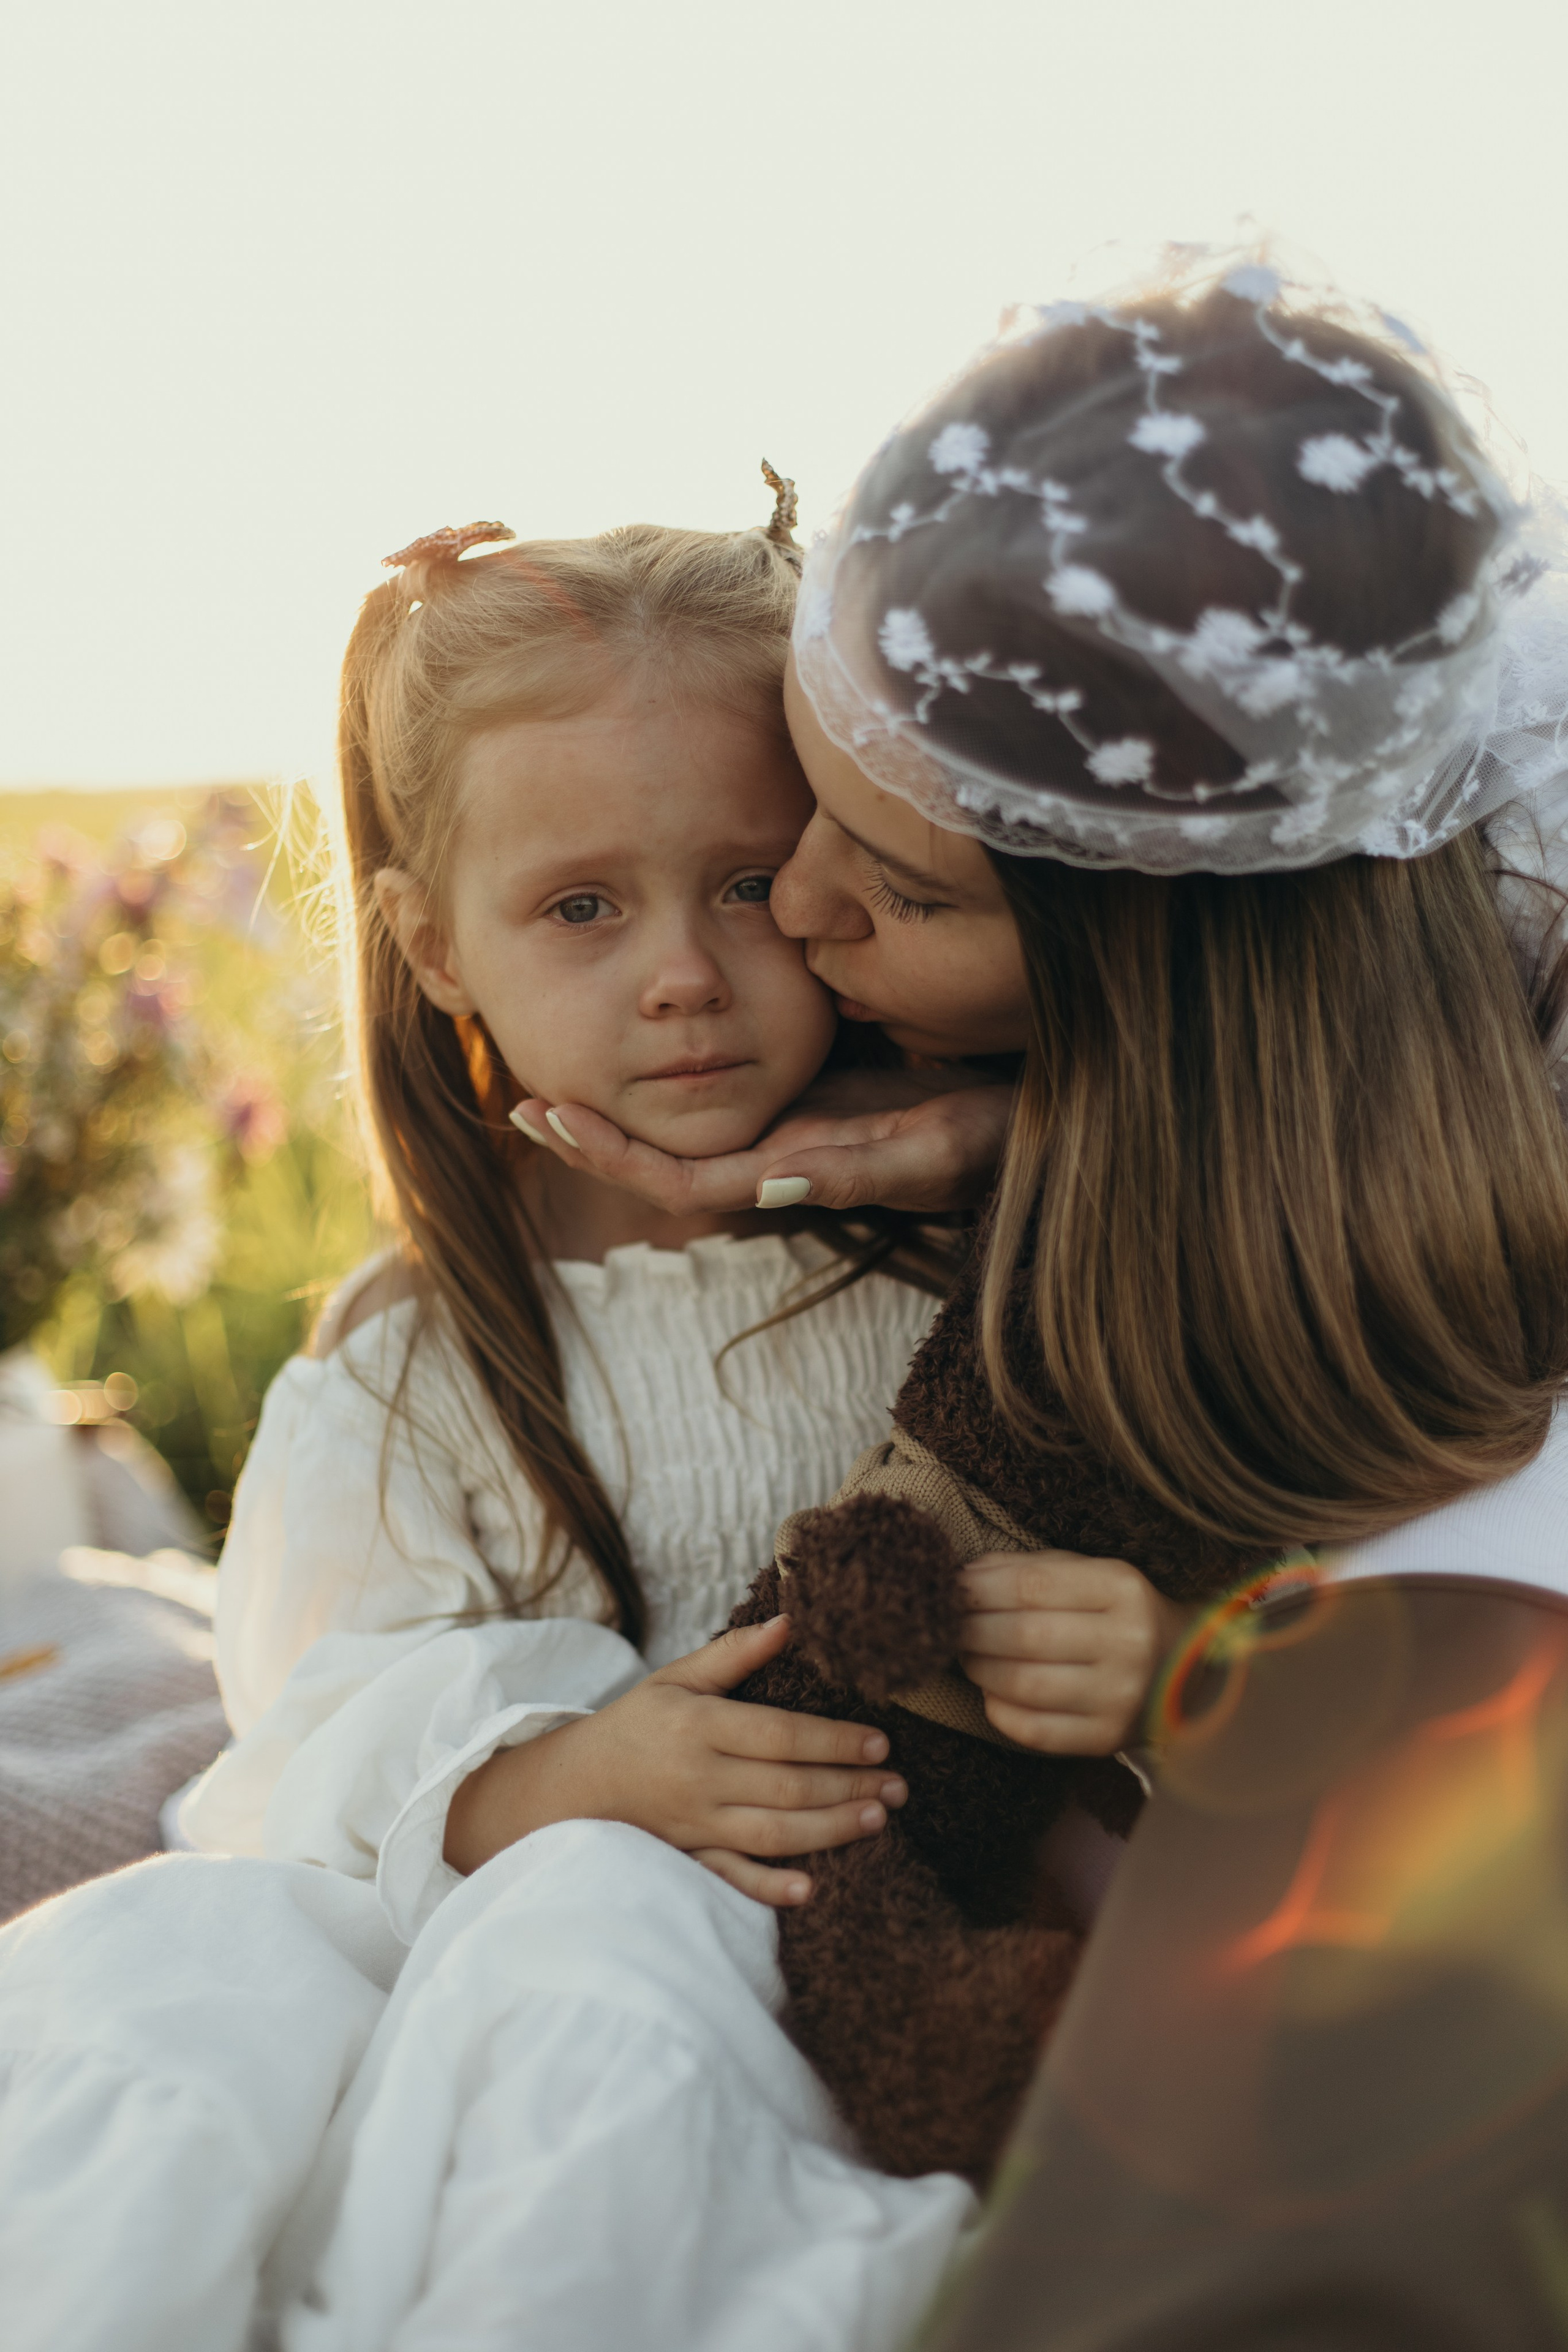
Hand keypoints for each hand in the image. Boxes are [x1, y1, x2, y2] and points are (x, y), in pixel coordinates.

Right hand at [443, 1614, 906, 1905]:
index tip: (880, 1742)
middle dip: (849, 1787)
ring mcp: (694, 1825)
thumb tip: (791, 1621)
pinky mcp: (688, 1858)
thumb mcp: (677, 1678)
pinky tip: (811, 1889)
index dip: (833, 1741)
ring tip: (879, 1820)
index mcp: (699, 1727)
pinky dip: (769, 1887)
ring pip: (772, 1834)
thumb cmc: (636, 1723)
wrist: (573, 1783)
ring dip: (830, 1830)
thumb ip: (735, 1655)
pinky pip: (732, 1877)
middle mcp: (699, 1778)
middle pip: (786, 1787)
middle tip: (899, 1787)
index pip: (780, 1736)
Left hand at [511, 1066, 1012, 1216]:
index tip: (546, 1115)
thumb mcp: (931, 1149)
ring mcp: (790, 1127)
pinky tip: (647, 1041)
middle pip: (663, 1162)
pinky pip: (721, 1093)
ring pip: (685, 1128)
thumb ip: (854, 1169)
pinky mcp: (809, 1092)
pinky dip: (672, 1074)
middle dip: (593, 1135)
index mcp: (791, 1174)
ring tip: (558, 1073)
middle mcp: (778, 1156)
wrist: (1036, 1114)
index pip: (674, 1180)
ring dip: (623, 1106)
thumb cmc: (992, 1134)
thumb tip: (766, 1180)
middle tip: (525, 1096)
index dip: (609, 1155)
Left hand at [958, 1551, 1190, 1753]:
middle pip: (1024, 1636)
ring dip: (979, 1668)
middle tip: (948, 1625)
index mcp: (1122, 1589)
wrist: (1182, 1670)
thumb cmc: (1117, 1613)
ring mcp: (1120, 1697)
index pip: (1032, 1585)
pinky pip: (1034, 1730)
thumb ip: (1029, 1568)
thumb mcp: (1088, 1574)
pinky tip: (991, 1692)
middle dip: (971, 1629)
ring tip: (967, 1655)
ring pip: (1023, 1685)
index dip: (980, 1588)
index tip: (950, 1587)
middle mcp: (1127, 1643)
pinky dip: (999, 1711)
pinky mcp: (1107, 1739)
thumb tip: (966, 1575)